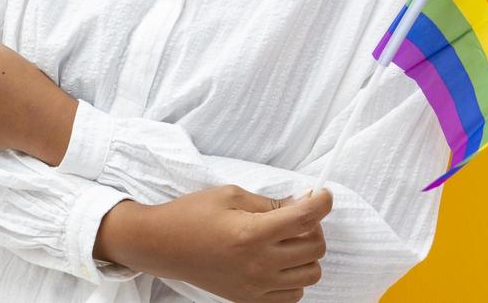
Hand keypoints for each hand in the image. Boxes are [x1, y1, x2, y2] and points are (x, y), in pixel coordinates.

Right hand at [101, 186, 330, 301]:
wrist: (163, 245)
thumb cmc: (193, 215)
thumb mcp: (231, 195)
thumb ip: (270, 203)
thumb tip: (301, 204)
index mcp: (252, 233)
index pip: (305, 218)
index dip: (322, 202)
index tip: (323, 195)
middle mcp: (258, 263)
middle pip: (315, 248)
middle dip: (314, 227)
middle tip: (298, 216)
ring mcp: (256, 285)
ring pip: (311, 274)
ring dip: (306, 254)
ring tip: (288, 241)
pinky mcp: (250, 299)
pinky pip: (293, 295)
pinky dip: (294, 277)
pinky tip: (279, 262)